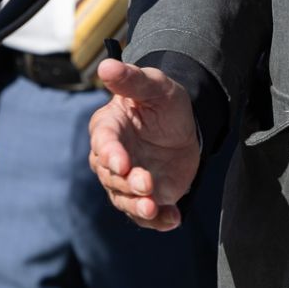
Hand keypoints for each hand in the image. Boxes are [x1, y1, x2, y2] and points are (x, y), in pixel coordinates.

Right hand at [87, 59, 200, 230]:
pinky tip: (173, 220)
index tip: (122, 162)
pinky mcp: (147, 197)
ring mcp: (128, 180)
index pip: (103, 142)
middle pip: (110, 176)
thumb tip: (105, 66)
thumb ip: (131, 79)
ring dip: (137, 206)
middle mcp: (112, 158)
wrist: (184, 124)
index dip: (110, 154)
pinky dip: (157, 221)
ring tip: (153, 209)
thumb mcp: (153, 85)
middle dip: (126, 183)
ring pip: (124, 199)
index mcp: (108, 128)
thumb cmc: (162, 100)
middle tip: (145, 184)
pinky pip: (146, 215)